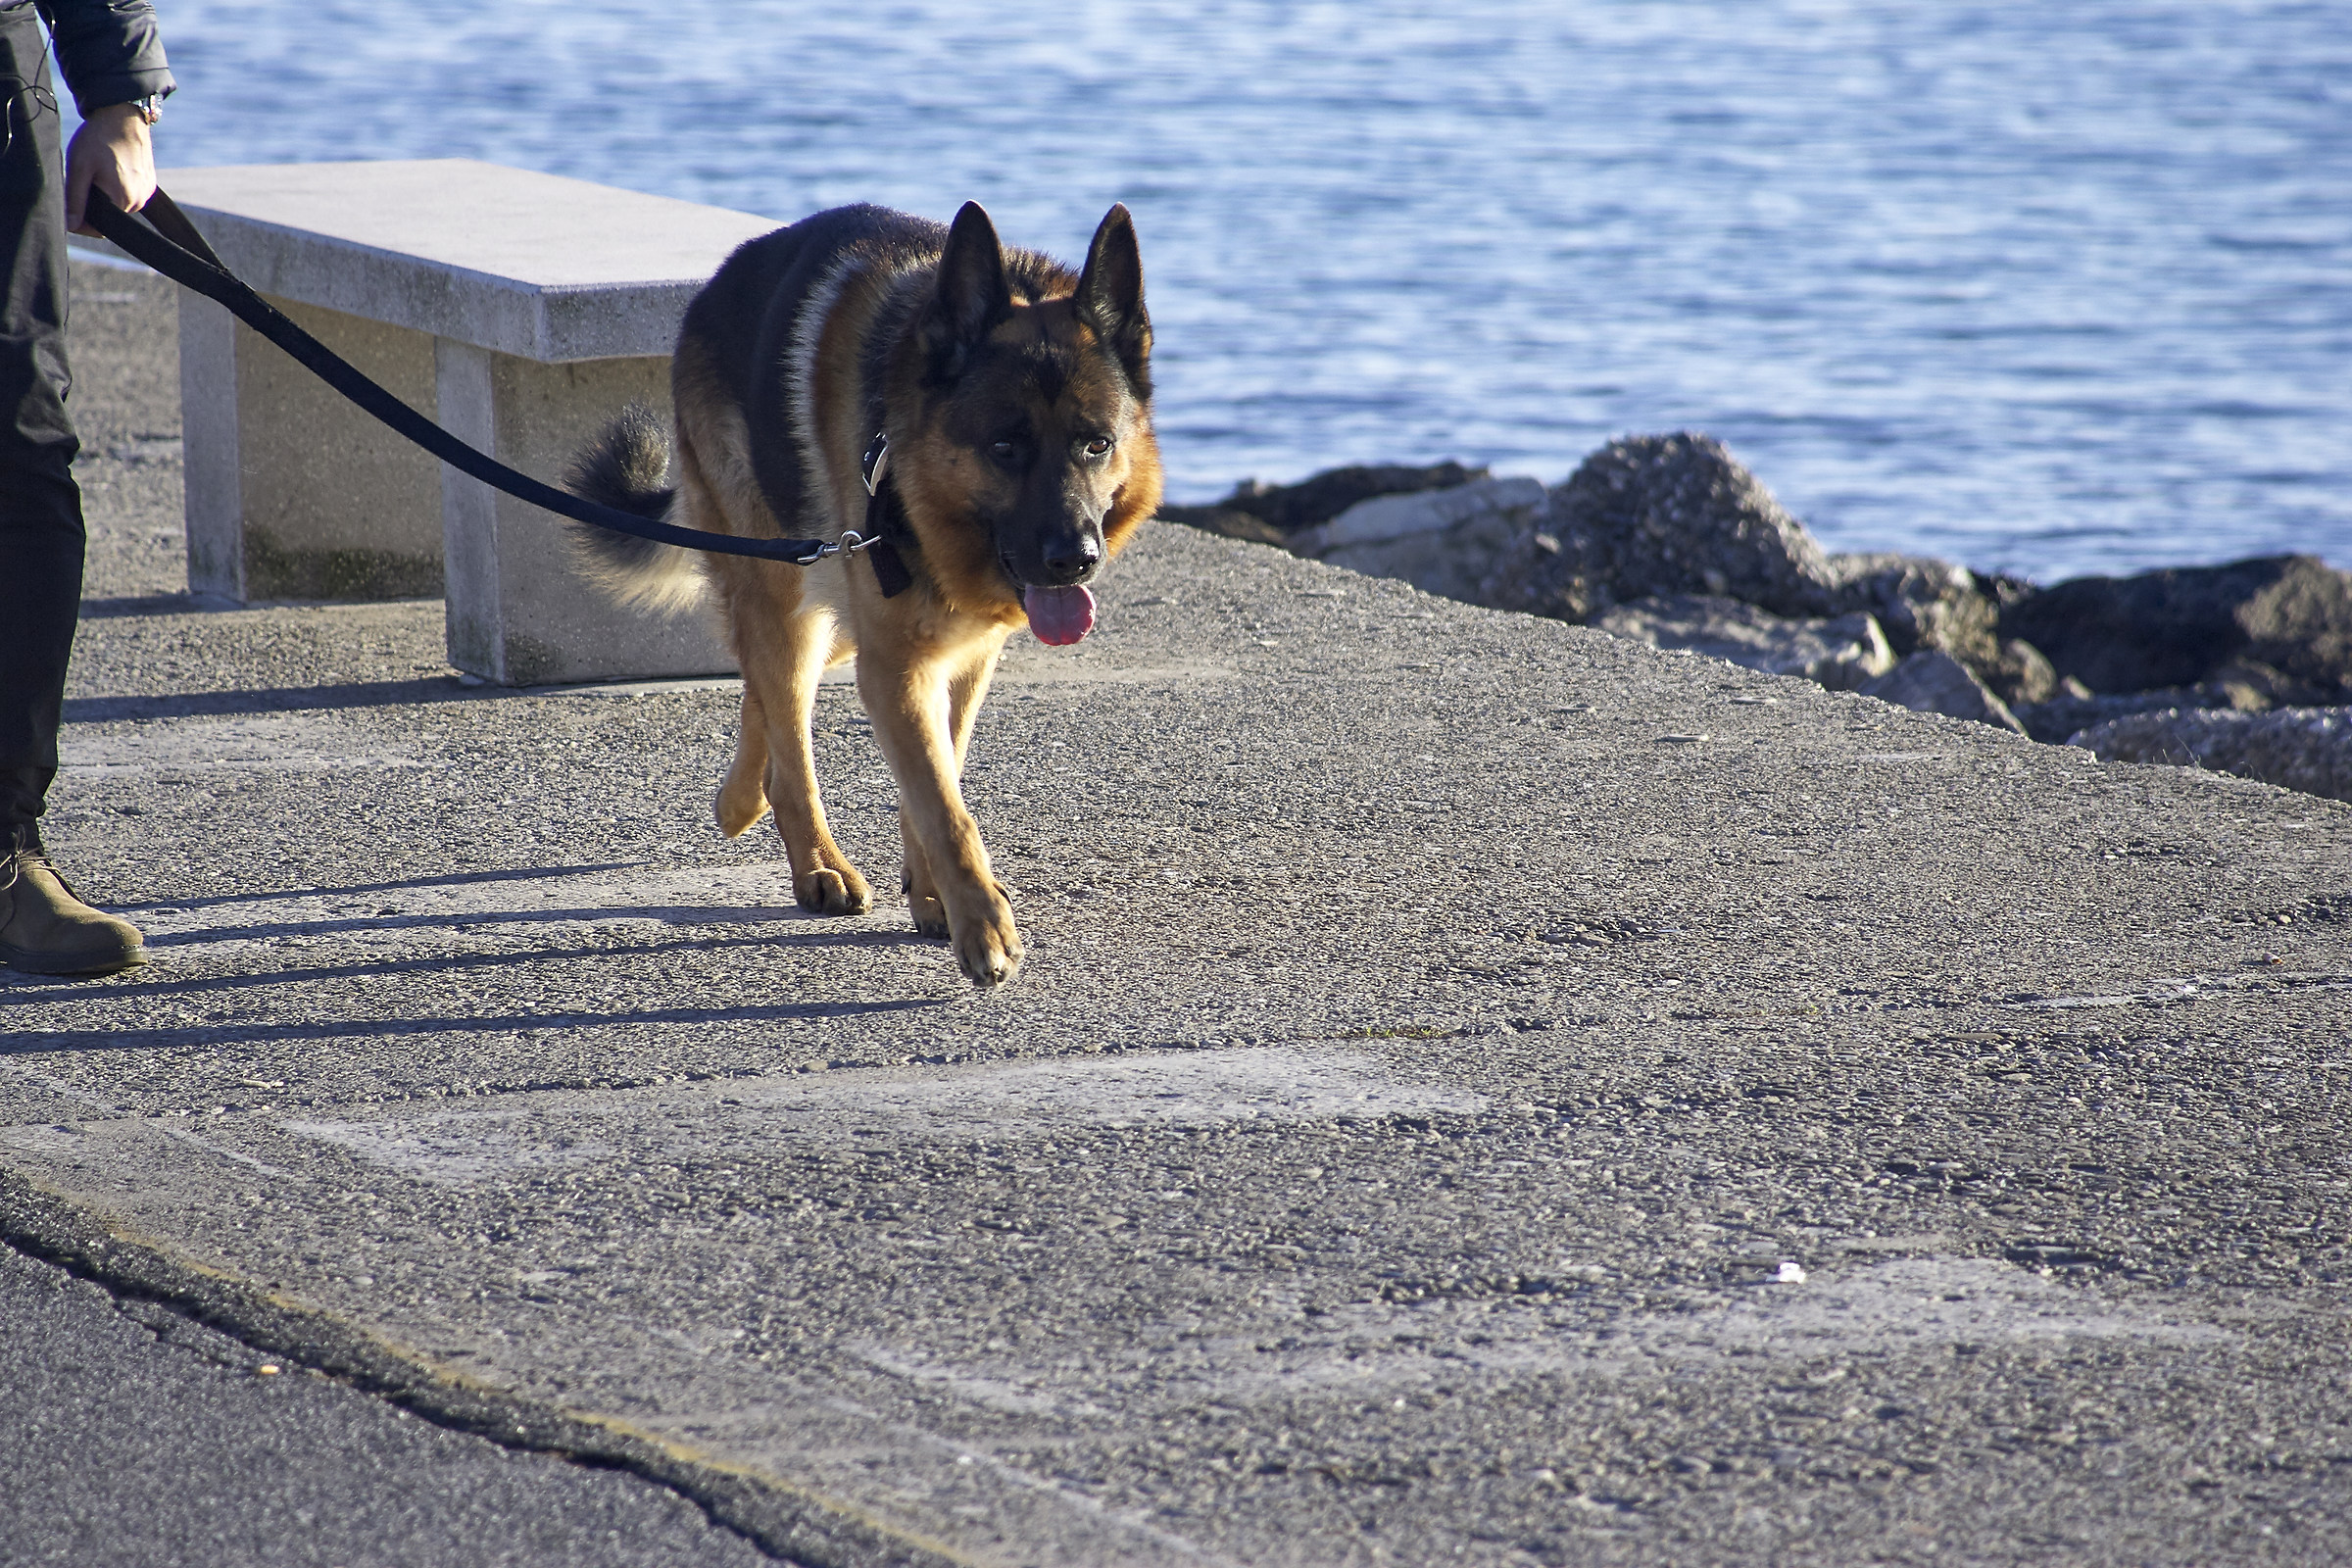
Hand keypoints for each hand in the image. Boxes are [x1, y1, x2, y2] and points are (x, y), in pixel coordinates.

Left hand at [65, 103, 156, 235]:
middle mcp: (139, 202)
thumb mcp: (79, 168)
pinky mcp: (149, 185)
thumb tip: (71, 225)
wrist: (122, 117)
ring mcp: (146, 193)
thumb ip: (75, 199)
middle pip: (109, 215)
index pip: (99, 227)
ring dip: (104, 193)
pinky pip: (128, 194)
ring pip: (117, 204)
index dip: (81, 219)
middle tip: (84, 177)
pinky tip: (110, 167)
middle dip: (93, 202)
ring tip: (98, 169)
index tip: (70, 201)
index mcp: (123, 201)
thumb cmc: (99, 139)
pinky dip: (116, 186)